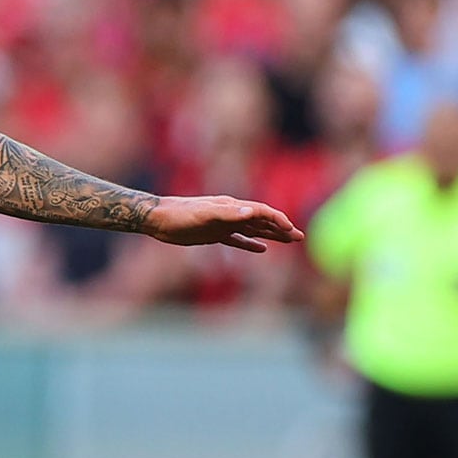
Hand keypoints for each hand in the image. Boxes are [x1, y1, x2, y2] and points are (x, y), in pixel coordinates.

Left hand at [146, 196, 303, 251]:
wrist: (158, 219)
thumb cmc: (180, 214)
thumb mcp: (204, 214)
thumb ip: (228, 214)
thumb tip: (252, 212)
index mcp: (232, 207)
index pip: (262, 212)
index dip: (278, 221)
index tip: (292, 231)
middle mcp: (231, 214)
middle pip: (262, 220)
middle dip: (281, 228)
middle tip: (300, 237)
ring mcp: (223, 224)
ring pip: (253, 230)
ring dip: (271, 235)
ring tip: (288, 241)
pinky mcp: (214, 234)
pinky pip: (238, 240)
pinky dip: (251, 244)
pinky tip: (261, 249)